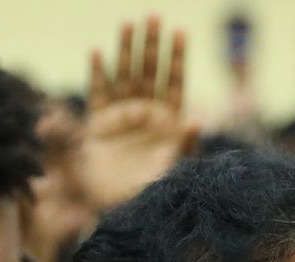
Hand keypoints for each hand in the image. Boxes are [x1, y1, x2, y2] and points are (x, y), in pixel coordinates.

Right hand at [79, 16, 199, 211]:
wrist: (118, 210)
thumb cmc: (151, 193)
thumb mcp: (173, 170)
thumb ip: (185, 145)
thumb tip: (197, 119)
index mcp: (168, 120)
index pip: (175, 82)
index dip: (177, 58)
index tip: (181, 33)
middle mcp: (146, 113)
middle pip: (150, 71)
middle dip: (152, 44)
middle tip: (153, 16)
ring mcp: (122, 115)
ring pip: (125, 75)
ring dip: (127, 49)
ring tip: (129, 23)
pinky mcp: (98, 123)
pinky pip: (98, 92)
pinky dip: (98, 73)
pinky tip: (98, 53)